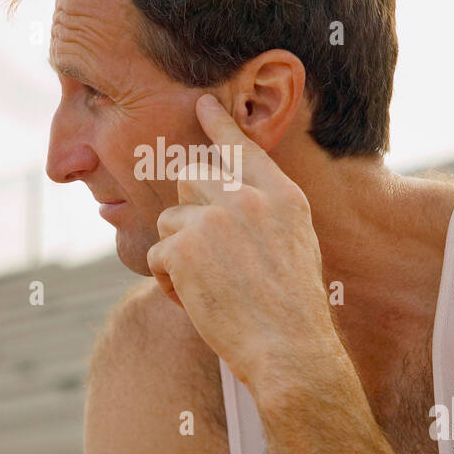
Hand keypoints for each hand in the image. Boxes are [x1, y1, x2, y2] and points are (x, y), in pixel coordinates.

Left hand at [146, 94, 338, 387]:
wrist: (288, 349)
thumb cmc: (293, 311)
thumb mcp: (296, 247)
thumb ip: (266, 213)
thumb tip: (222, 196)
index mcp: (284, 197)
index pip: (244, 149)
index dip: (220, 125)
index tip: (203, 104)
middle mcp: (251, 198)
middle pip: (192, 178)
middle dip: (186, 213)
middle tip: (202, 255)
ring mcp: (216, 218)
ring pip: (169, 219)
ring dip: (178, 256)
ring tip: (207, 288)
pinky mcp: (185, 246)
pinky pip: (157, 253)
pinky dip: (170, 283)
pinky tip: (197, 302)